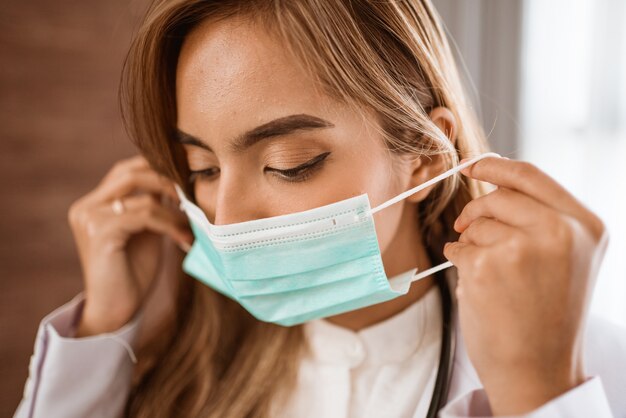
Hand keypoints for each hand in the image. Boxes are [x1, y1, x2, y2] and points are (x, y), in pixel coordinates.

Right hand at [68, 155, 193, 336]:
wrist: (115, 311)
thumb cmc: (133, 273)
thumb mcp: (146, 231)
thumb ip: (153, 205)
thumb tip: (179, 181)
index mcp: (95, 203)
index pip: (128, 169)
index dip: (159, 168)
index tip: (190, 177)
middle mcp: (87, 206)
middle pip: (133, 172)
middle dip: (169, 180)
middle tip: (194, 194)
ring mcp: (90, 217)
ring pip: (144, 194)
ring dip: (176, 207)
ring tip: (193, 222)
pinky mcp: (100, 232)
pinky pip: (146, 215)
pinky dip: (171, 224)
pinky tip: (184, 238)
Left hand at [443, 156, 608, 414]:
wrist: (538, 369)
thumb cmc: (546, 316)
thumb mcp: (566, 259)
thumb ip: (542, 219)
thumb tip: (493, 185)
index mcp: (585, 225)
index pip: (532, 176)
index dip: (496, 166)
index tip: (472, 165)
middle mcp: (560, 231)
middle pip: (499, 197)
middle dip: (476, 211)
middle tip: (466, 227)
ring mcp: (524, 247)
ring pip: (476, 223)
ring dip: (470, 242)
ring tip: (489, 273)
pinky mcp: (489, 266)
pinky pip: (458, 247)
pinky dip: (457, 260)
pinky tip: (476, 283)